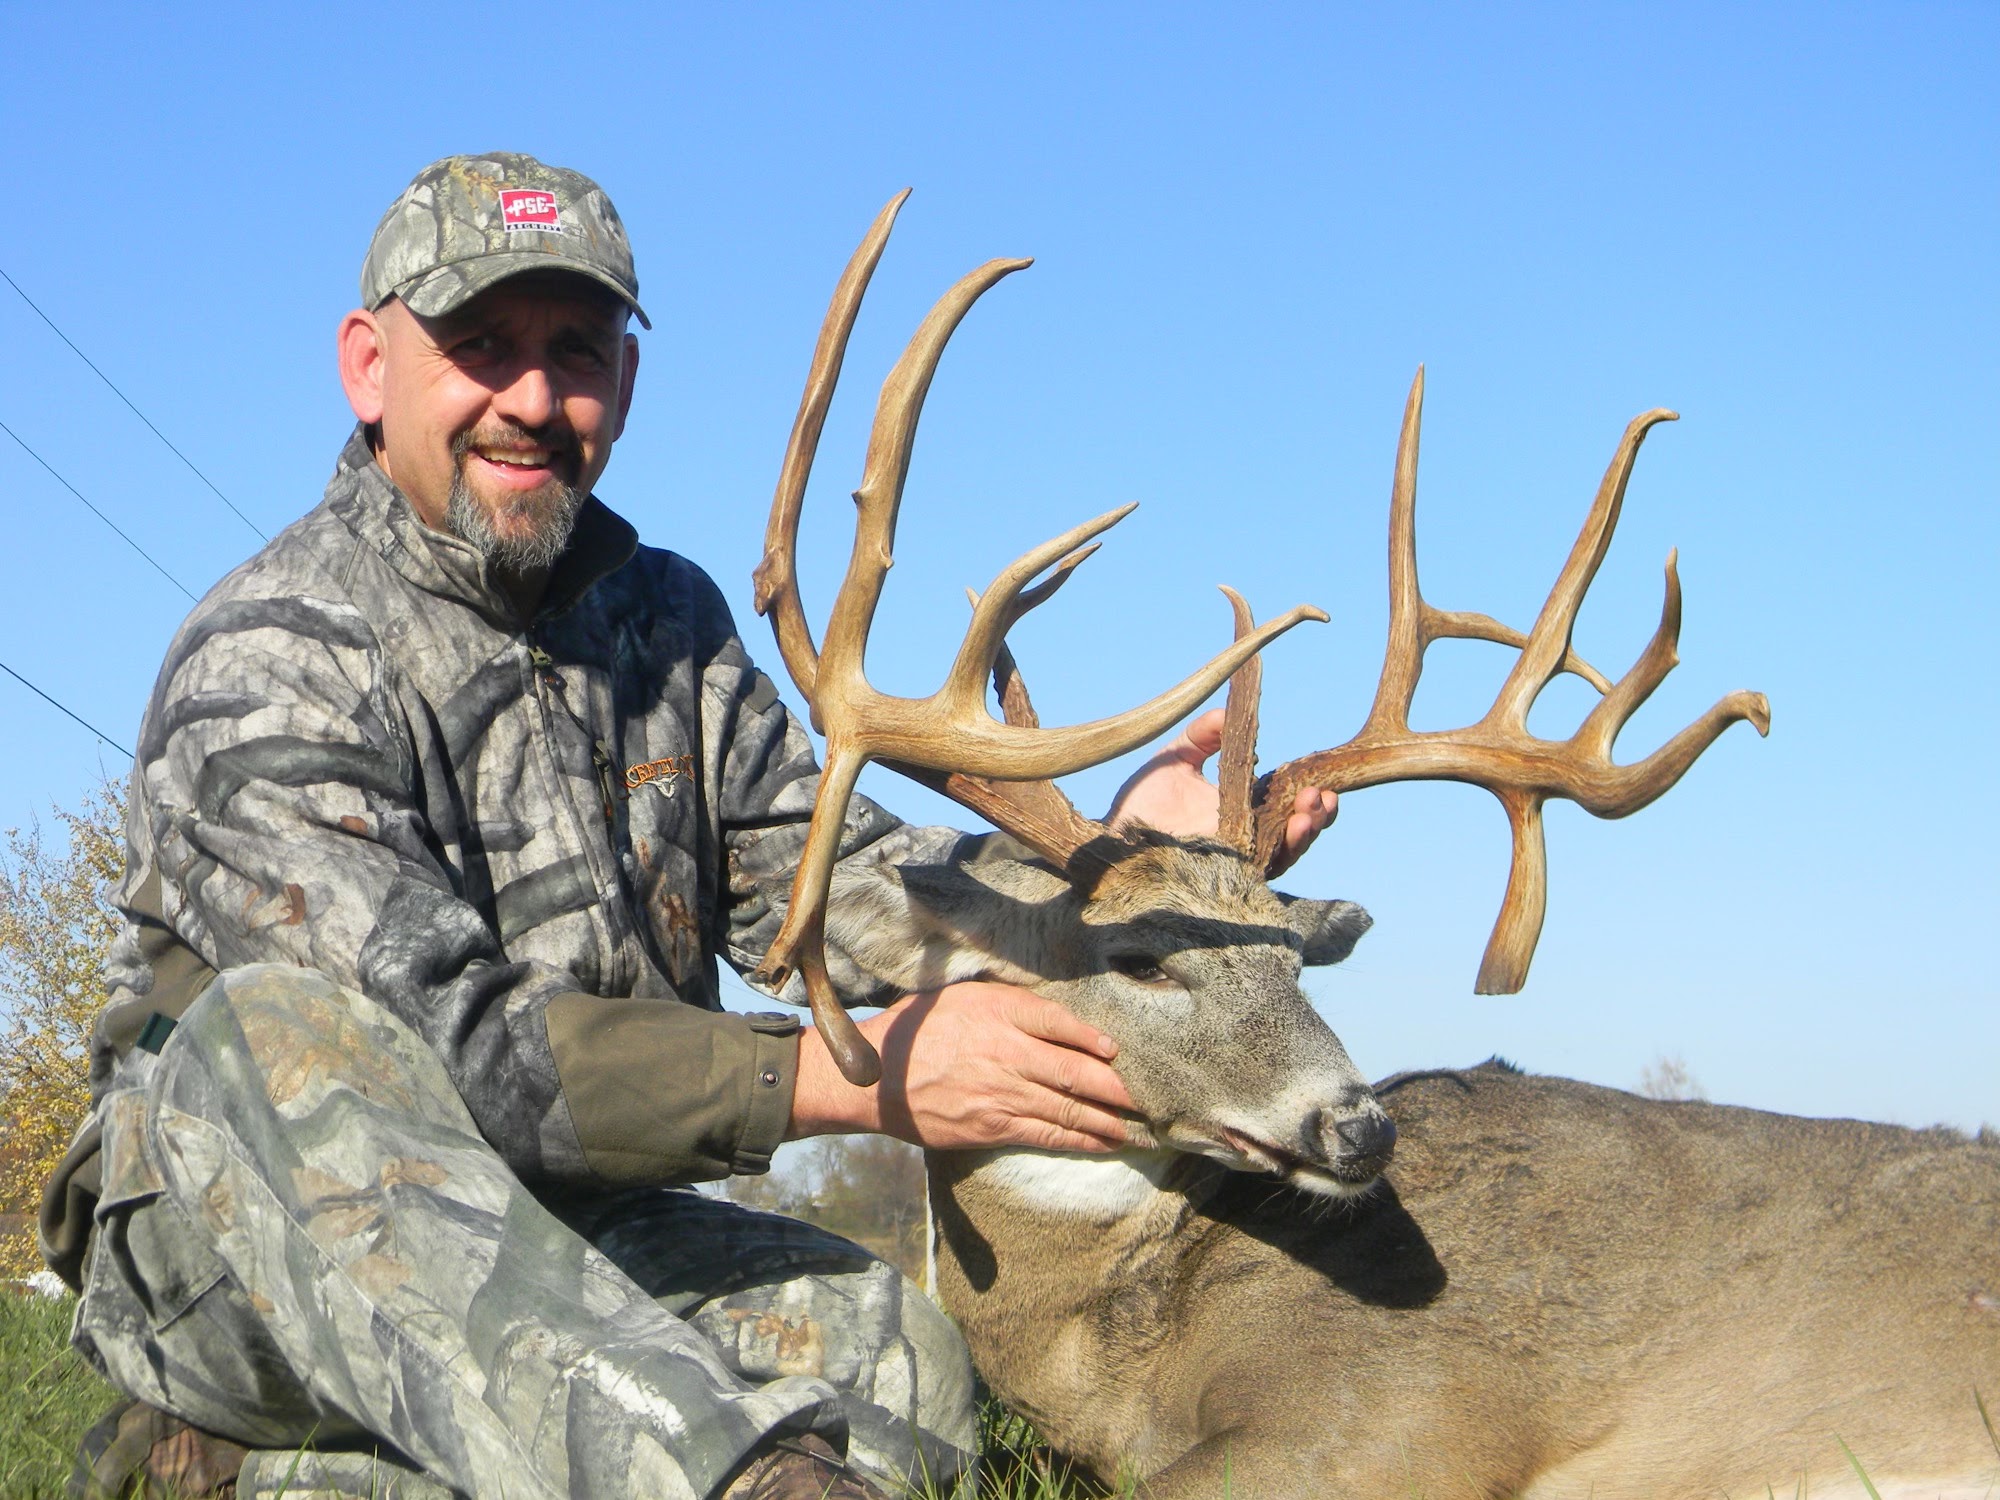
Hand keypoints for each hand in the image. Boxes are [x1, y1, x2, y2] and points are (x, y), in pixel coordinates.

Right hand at [789, 981, 1134, 1151]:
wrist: (874, 1080)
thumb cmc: (918, 1030)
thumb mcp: (961, 996)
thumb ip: (1008, 1003)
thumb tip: (1055, 1016)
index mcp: (997, 1012)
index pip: (1060, 1023)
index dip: (1095, 1039)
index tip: (1118, 1051)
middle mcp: (1005, 1052)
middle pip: (1076, 1072)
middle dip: (1119, 1088)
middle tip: (1153, 1097)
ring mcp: (1000, 1094)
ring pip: (1068, 1109)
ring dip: (1110, 1120)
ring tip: (1141, 1126)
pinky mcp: (992, 1128)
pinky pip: (1046, 1135)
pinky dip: (1081, 1140)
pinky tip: (1106, 1142)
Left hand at [1102, 707, 1336, 874]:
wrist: (1111, 840)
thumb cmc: (1141, 803)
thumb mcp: (1174, 759)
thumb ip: (1201, 735)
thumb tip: (1227, 712)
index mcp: (1240, 809)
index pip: (1284, 801)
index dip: (1307, 793)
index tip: (1321, 779)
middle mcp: (1245, 837)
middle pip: (1294, 830)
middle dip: (1315, 815)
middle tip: (1321, 796)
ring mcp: (1236, 860)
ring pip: (1284, 853)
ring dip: (1304, 835)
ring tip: (1311, 814)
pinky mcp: (1224, 878)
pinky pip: (1259, 872)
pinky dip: (1278, 855)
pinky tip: (1288, 837)